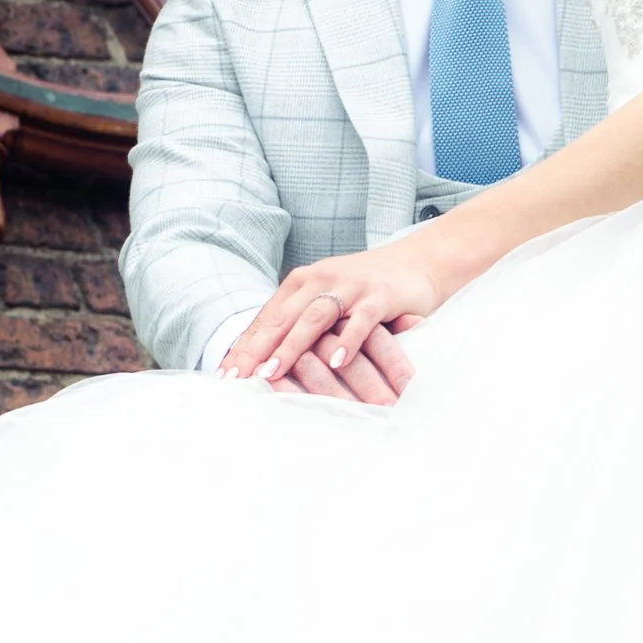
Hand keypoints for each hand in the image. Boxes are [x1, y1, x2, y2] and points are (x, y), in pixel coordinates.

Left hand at [230, 241, 445, 400]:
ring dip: (292, 346)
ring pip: (314, 318)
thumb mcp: (328, 303)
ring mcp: (350, 286)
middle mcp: (321, 280)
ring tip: (273, 372)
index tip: (224, 375)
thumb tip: (262, 360)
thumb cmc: (366, 292)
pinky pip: (360, 320)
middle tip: (238, 379)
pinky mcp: (380, 295)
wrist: (417, 263)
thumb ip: (300, 323)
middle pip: (282, 318)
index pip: (267, 319)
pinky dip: (347, 340)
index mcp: (302, 283)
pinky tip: (335, 363)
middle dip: (257, 350)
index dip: (244, 347)